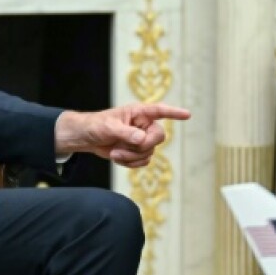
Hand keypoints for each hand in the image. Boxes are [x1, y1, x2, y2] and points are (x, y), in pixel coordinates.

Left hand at [54, 103, 190, 167]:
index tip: (188, 115)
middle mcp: (144, 125)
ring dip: (131, 157)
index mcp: (139, 112)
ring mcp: (142, 139)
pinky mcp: (137, 151)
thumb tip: (142, 140)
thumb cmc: (97, 126)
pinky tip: (117, 157)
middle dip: (142, 146)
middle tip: (123, 148)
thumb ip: (126, 133)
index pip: (160, 111)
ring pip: (149, 152)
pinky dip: (130, 163)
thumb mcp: (109, 127)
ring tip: (115, 152)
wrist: (87, 138)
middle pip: (158, 137)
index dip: (174, 113)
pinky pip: (143, 161)